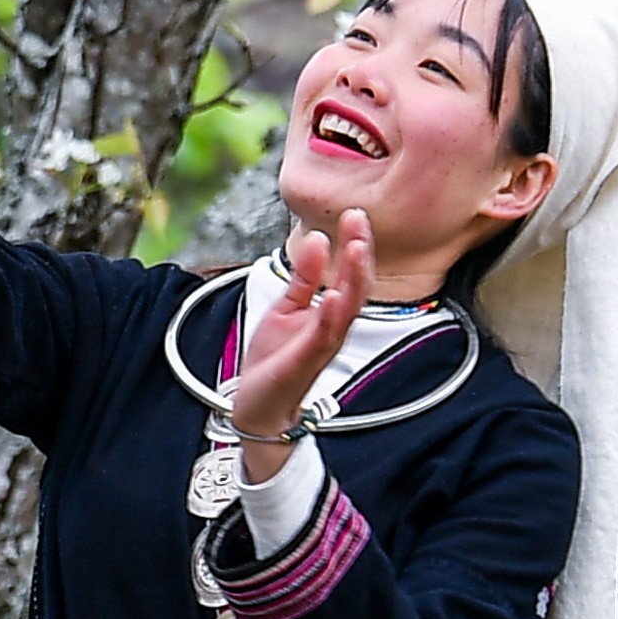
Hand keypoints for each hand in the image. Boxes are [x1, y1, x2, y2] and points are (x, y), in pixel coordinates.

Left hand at [226, 210, 373, 459]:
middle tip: (359, 220)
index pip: (351, 274)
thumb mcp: (286, 307)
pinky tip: (334, 296)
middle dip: (360, 253)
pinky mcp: (305, 361)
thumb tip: (317, 239)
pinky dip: (331, 316)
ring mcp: (322, 345)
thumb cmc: (274, 359)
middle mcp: (333, 328)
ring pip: (348, 309)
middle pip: (357, 286)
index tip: (354, 213)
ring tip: (356, 248)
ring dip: (353, 279)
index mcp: (329, 313)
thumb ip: (303, 278)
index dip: (355, 244)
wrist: (257, 405)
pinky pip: (323, 337)